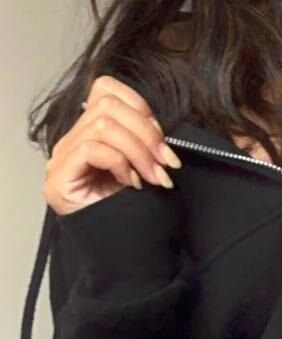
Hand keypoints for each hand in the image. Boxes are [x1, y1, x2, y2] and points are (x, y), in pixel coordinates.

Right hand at [43, 77, 180, 216]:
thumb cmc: (136, 207)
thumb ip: (143, 136)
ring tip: (154, 176)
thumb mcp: (145, 163)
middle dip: (146, 132)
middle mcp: (71, 141)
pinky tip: (130, 183)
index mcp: (90, 131)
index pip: (105, 89)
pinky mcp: (58, 177)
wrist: (125, 249)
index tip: (161, 138)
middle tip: (166, 162)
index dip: (139, 105)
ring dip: (138, 150)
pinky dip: (119, 162)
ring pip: (103, 126)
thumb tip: (159, 126)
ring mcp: (61, 159)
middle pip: (107, 106)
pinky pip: (91, 149)